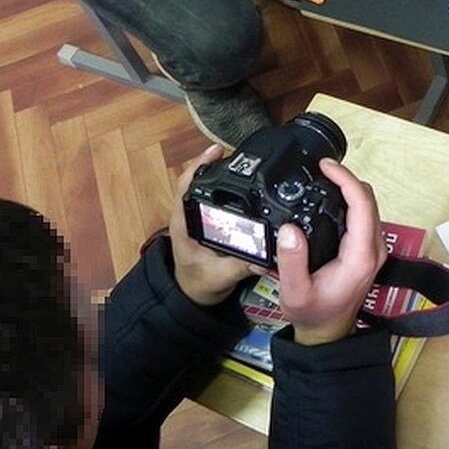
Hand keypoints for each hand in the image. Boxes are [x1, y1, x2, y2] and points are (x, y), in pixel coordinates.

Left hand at [169, 144, 255, 305]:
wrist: (192, 296)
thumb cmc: (199, 285)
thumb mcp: (221, 276)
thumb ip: (241, 267)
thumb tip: (264, 258)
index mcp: (185, 224)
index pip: (186, 187)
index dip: (199, 166)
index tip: (216, 152)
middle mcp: (188, 215)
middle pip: (197, 180)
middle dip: (214, 164)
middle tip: (236, 152)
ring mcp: (196, 217)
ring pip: (204, 187)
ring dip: (219, 174)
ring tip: (240, 161)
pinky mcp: (205, 221)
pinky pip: (212, 198)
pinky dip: (224, 188)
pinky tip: (241, 183)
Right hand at [274, 159, 385, 345]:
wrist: (327, 333)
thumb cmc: (313, 314)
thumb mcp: (295, 292)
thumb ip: (291, 262)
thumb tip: (289, 229)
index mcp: (360, 257)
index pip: (361, 204)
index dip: (344, 179)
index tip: (325, 166)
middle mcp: (373, 250)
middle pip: (368, 199)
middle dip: (346, 178)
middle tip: (321, 168)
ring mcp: (373, 250)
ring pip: (368, 205)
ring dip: (348, 187)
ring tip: (323, 178)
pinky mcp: (367, 250)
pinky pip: (364, 215)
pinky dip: (349, 199)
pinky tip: (330, 197)